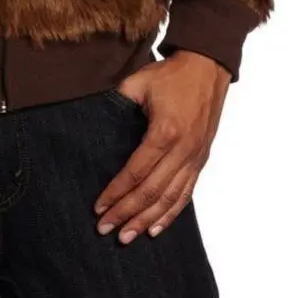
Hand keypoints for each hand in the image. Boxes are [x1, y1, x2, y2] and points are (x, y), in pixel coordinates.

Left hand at [93, 49, 229, 243]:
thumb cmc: (172, 74)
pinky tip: (156, 228)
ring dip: (147, 220)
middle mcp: (183, 150)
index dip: (116, 191)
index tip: (99, 207)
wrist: (207, 67)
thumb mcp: (139, 81)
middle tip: (106, 229)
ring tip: (127, 236)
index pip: (136, 171)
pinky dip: (171, 214)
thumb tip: (95, 119)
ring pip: (170, 198)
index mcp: (165, 132)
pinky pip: (186, 193)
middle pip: (152, 191)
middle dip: (127, 213)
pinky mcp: (200, 159)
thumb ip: (118, 101)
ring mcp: (194, 157)